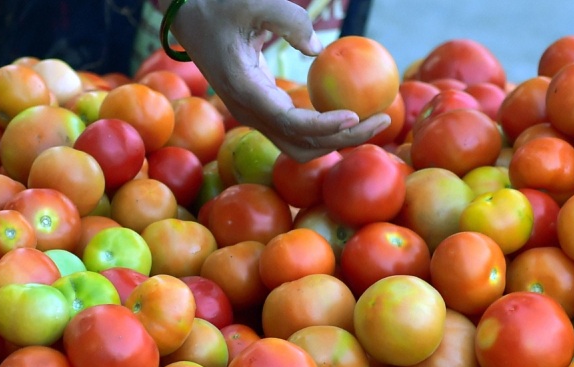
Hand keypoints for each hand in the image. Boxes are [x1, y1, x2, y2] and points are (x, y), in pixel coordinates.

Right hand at [166, 0, 391, 161]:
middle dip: (344, 139)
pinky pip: (297, 132)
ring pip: (300, 145)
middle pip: (301, 144)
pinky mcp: (262, 110)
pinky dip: (326, 130)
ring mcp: (254, 115)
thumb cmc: (219, 5)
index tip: (354, 115)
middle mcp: (248, 112)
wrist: (189, 18)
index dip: (323, 125)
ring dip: (338, 140)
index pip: (288, 122)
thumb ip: (286, 19)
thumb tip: (317, 49)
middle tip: (384, 119)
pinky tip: (353, 113)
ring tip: (376, 120)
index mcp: (244, 90)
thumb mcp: (251, 1)